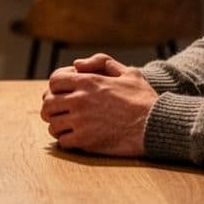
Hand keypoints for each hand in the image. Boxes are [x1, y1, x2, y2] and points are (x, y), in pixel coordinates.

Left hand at [40, 53, 157, 156]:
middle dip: (51, 107)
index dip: (56, 87)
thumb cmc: (143, 98)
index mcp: (89, 81)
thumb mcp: (127, 72)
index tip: (62, 93)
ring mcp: (81, 121)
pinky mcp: (86, 140)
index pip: (55, 81)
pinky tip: (75, 138)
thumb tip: (77, 65)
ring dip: (58, 125)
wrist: (155, 125)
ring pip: (53, 124)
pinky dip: (66, 140)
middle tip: (59, 112)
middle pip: (48, 103)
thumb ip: (101, 62)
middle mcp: (80, 100)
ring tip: (67, 126)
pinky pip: (62, 141)